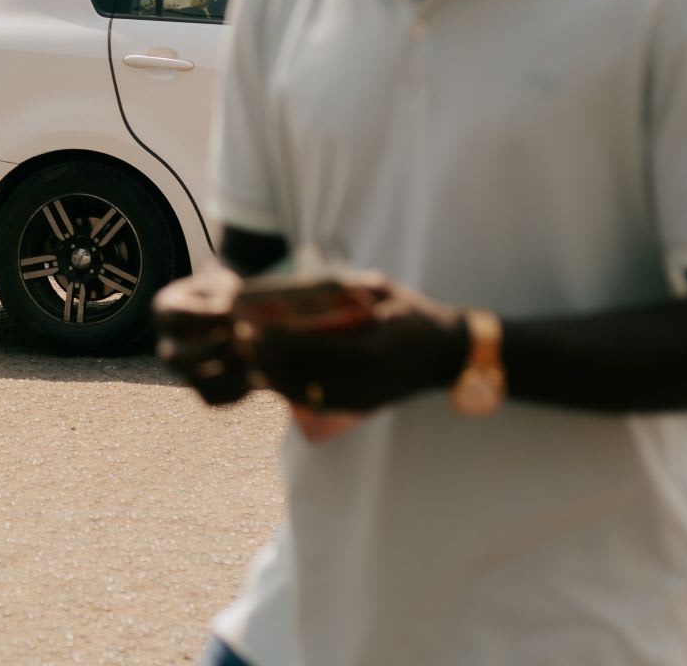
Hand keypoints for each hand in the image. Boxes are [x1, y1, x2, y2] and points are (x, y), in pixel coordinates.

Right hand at [154, 267, 254, 404]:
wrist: (233, 313)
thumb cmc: (226, 292)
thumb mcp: (223, 282)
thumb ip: (225, 293)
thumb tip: (229, 312)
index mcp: (165, 309)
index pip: (177, 316)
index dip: (205, 315)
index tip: (231, 310)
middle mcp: (167, 344)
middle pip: (177, 357)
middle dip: (214, 348)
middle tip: (241, 336)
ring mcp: (182, 370)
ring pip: (194, 381)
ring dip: (229, 372)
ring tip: (252, 356)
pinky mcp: (200, 388)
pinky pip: (213, 399)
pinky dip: (237, 391)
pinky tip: (257, 375)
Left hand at [250, 274, 468, 417]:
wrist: (446, 355)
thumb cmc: (414, 314)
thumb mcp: (383, 291)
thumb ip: (346, 286)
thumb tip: (301, 280)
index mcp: (374, 350)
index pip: (315, 351)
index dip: (278, 343)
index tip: (251, 327)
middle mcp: (367, 381)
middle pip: (303, 377)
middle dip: (266, 361)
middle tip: (239, 339)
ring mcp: (364, 399)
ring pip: (305, 394)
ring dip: (272, 377)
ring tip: (248, 355)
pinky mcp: (360, 406)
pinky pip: (316, 401)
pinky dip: (289, 388)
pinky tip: (270, 372)